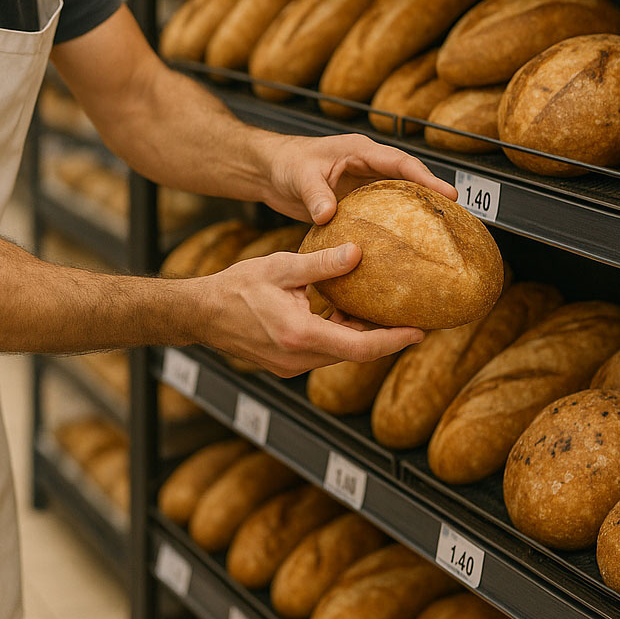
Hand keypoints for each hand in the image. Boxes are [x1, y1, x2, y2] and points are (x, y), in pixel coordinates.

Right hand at [187, 244, 423, 378]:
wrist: (201, 312)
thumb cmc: (236, 288)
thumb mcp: (282, 267)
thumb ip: (321, 263)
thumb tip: (357, 253)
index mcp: (300, 335)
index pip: (360, 347)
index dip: (393, 341)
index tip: (418, 332)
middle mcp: (298, 357)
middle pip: (354, 353)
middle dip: (381, 336)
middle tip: (407, 317)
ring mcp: (290, 365)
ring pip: (337, 353)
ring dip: (357, 335)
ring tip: (377, 311)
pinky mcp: (284, 364)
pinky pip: (321, 352)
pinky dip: (337, 335)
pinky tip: (342, 313)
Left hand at [263, 131, 457, 224]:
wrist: (269, 171)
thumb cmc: (285, 163)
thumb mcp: (300, 176)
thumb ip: (316, 195)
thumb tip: (329, 215)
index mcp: (360, 151)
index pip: (400, 162)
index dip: (426, 177)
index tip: (447, 194)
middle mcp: (367, 166)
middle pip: (408, 179)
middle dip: (432, 195)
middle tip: (455, 217)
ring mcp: (362, 184)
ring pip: (397, 196)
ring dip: (416, 211)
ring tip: (439, 234)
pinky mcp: (354, 202)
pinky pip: (380, 213)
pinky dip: (393, 225)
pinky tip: (402, 245)